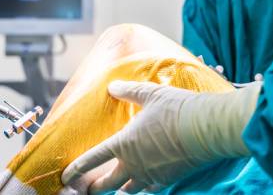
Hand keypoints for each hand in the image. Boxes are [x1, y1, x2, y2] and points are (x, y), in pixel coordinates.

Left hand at [61, 80, 261, 193]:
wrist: (207, 129)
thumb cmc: (176, 109)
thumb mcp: (150, 94)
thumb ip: (128, 92)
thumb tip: (111, 87)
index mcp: (124, 144)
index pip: (93, 159)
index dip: (76, 168)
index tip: (65, 175)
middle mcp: (134, 164)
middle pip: (107, 184)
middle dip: (94, 189)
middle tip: (86, 191)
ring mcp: (151, 175)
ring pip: (129, 190)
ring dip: (119, 190)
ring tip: (114, 189)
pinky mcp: (169, 180)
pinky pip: (151, 190)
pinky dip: (144, 188)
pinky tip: (145, 185)